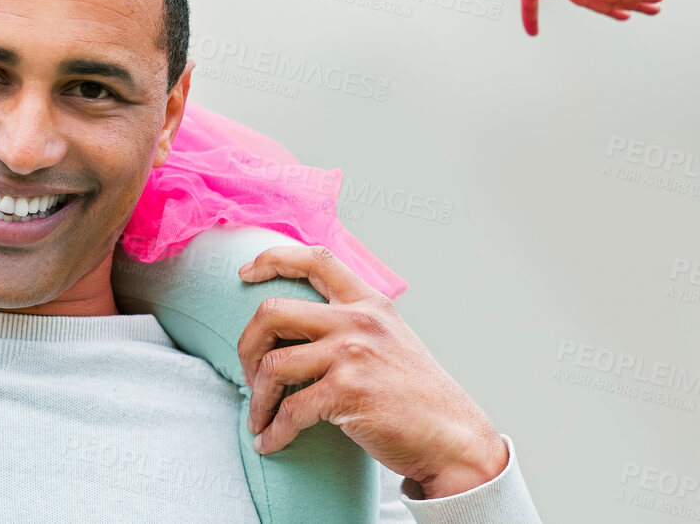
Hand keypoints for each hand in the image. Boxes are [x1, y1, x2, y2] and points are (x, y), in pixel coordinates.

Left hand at [237, 245, 507, 499]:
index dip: (273, 258)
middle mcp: (360, 321)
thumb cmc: (415, 395)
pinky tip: (269, 441)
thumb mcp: (389, 340)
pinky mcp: (348, 392)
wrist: (455, 440)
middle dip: (247, 345)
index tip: (244, 273)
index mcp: (369, 302)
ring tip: (258, 417)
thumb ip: (350, 323)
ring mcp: (353, 355)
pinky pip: (290, 409)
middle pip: (272, 312)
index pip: (315, 259)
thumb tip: (292, 323)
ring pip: (273, 365)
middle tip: (248, 373)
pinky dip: (274, 430)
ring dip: (257, 398)